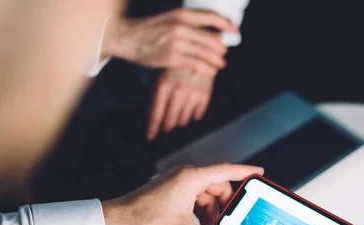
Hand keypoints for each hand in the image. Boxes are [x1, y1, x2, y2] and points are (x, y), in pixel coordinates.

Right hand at [102, 9, 237, 73]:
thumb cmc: (150, 30)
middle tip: (225, 53)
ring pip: (205, 53)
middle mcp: (180, 27)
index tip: (236, 30)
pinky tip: (211, 72)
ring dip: (217, 60)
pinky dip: (206, 69)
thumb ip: (188, 23)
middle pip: (212, 38)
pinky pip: (195, 65)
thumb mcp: (169, 19)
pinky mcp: (171, 57)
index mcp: (181, 14)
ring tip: (221, 64)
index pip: (211, 16)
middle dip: (222, 48)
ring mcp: (176, 42)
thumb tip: (210, 29)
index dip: (226, 24)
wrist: (127, 38)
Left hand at [102, 163, 262, 224]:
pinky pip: (196, 198)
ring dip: (213, 212)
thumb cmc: (141, 221)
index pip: (226, 171)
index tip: (259, 173)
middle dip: (227, 207)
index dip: (245, 172)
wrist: (116, 221)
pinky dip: (202, 212)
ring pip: (207, 194)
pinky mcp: (172, 190)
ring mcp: (178, 183)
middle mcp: (185, 176)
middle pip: (218, 187)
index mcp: (190, 179)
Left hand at [147, 69, 213, 140]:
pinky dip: (192, 116)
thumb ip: (154, 96)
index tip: (150, 137)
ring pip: (184, 120)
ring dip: (178, 122)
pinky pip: (197, 115)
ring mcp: (193, 93)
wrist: (200, 49)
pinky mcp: (205, 95)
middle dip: (166, 128)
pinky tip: (189, 115)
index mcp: (163, 85)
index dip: (152, 128)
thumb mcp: (160, 75)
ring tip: (175, 123)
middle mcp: (178, 91)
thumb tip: (147, 117)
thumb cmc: (175, 63)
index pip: (156, 114)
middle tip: (164, 132)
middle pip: (170, 120)